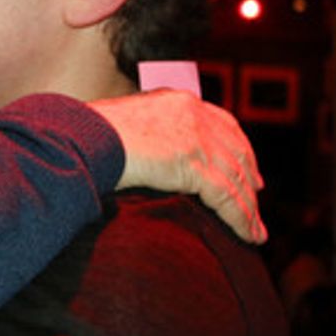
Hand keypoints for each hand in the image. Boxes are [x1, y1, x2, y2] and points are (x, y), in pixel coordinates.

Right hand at [88, 90, 265, 242]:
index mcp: (178, 101)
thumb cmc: (85, 134)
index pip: (223, 124)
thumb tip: (146, 153)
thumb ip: (146, 133)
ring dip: (249, 208)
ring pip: (236, 178)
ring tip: (255, 231)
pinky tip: (248, 234)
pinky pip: (227, 197)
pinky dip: (241, 219)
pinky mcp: (192, 164)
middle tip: (255, 199)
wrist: (79, 137)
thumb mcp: (124, 123)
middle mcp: (194, 115)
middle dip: (249, 178)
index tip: (248, 169)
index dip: (239, 148)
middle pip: (236, 151)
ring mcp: (195, 138)